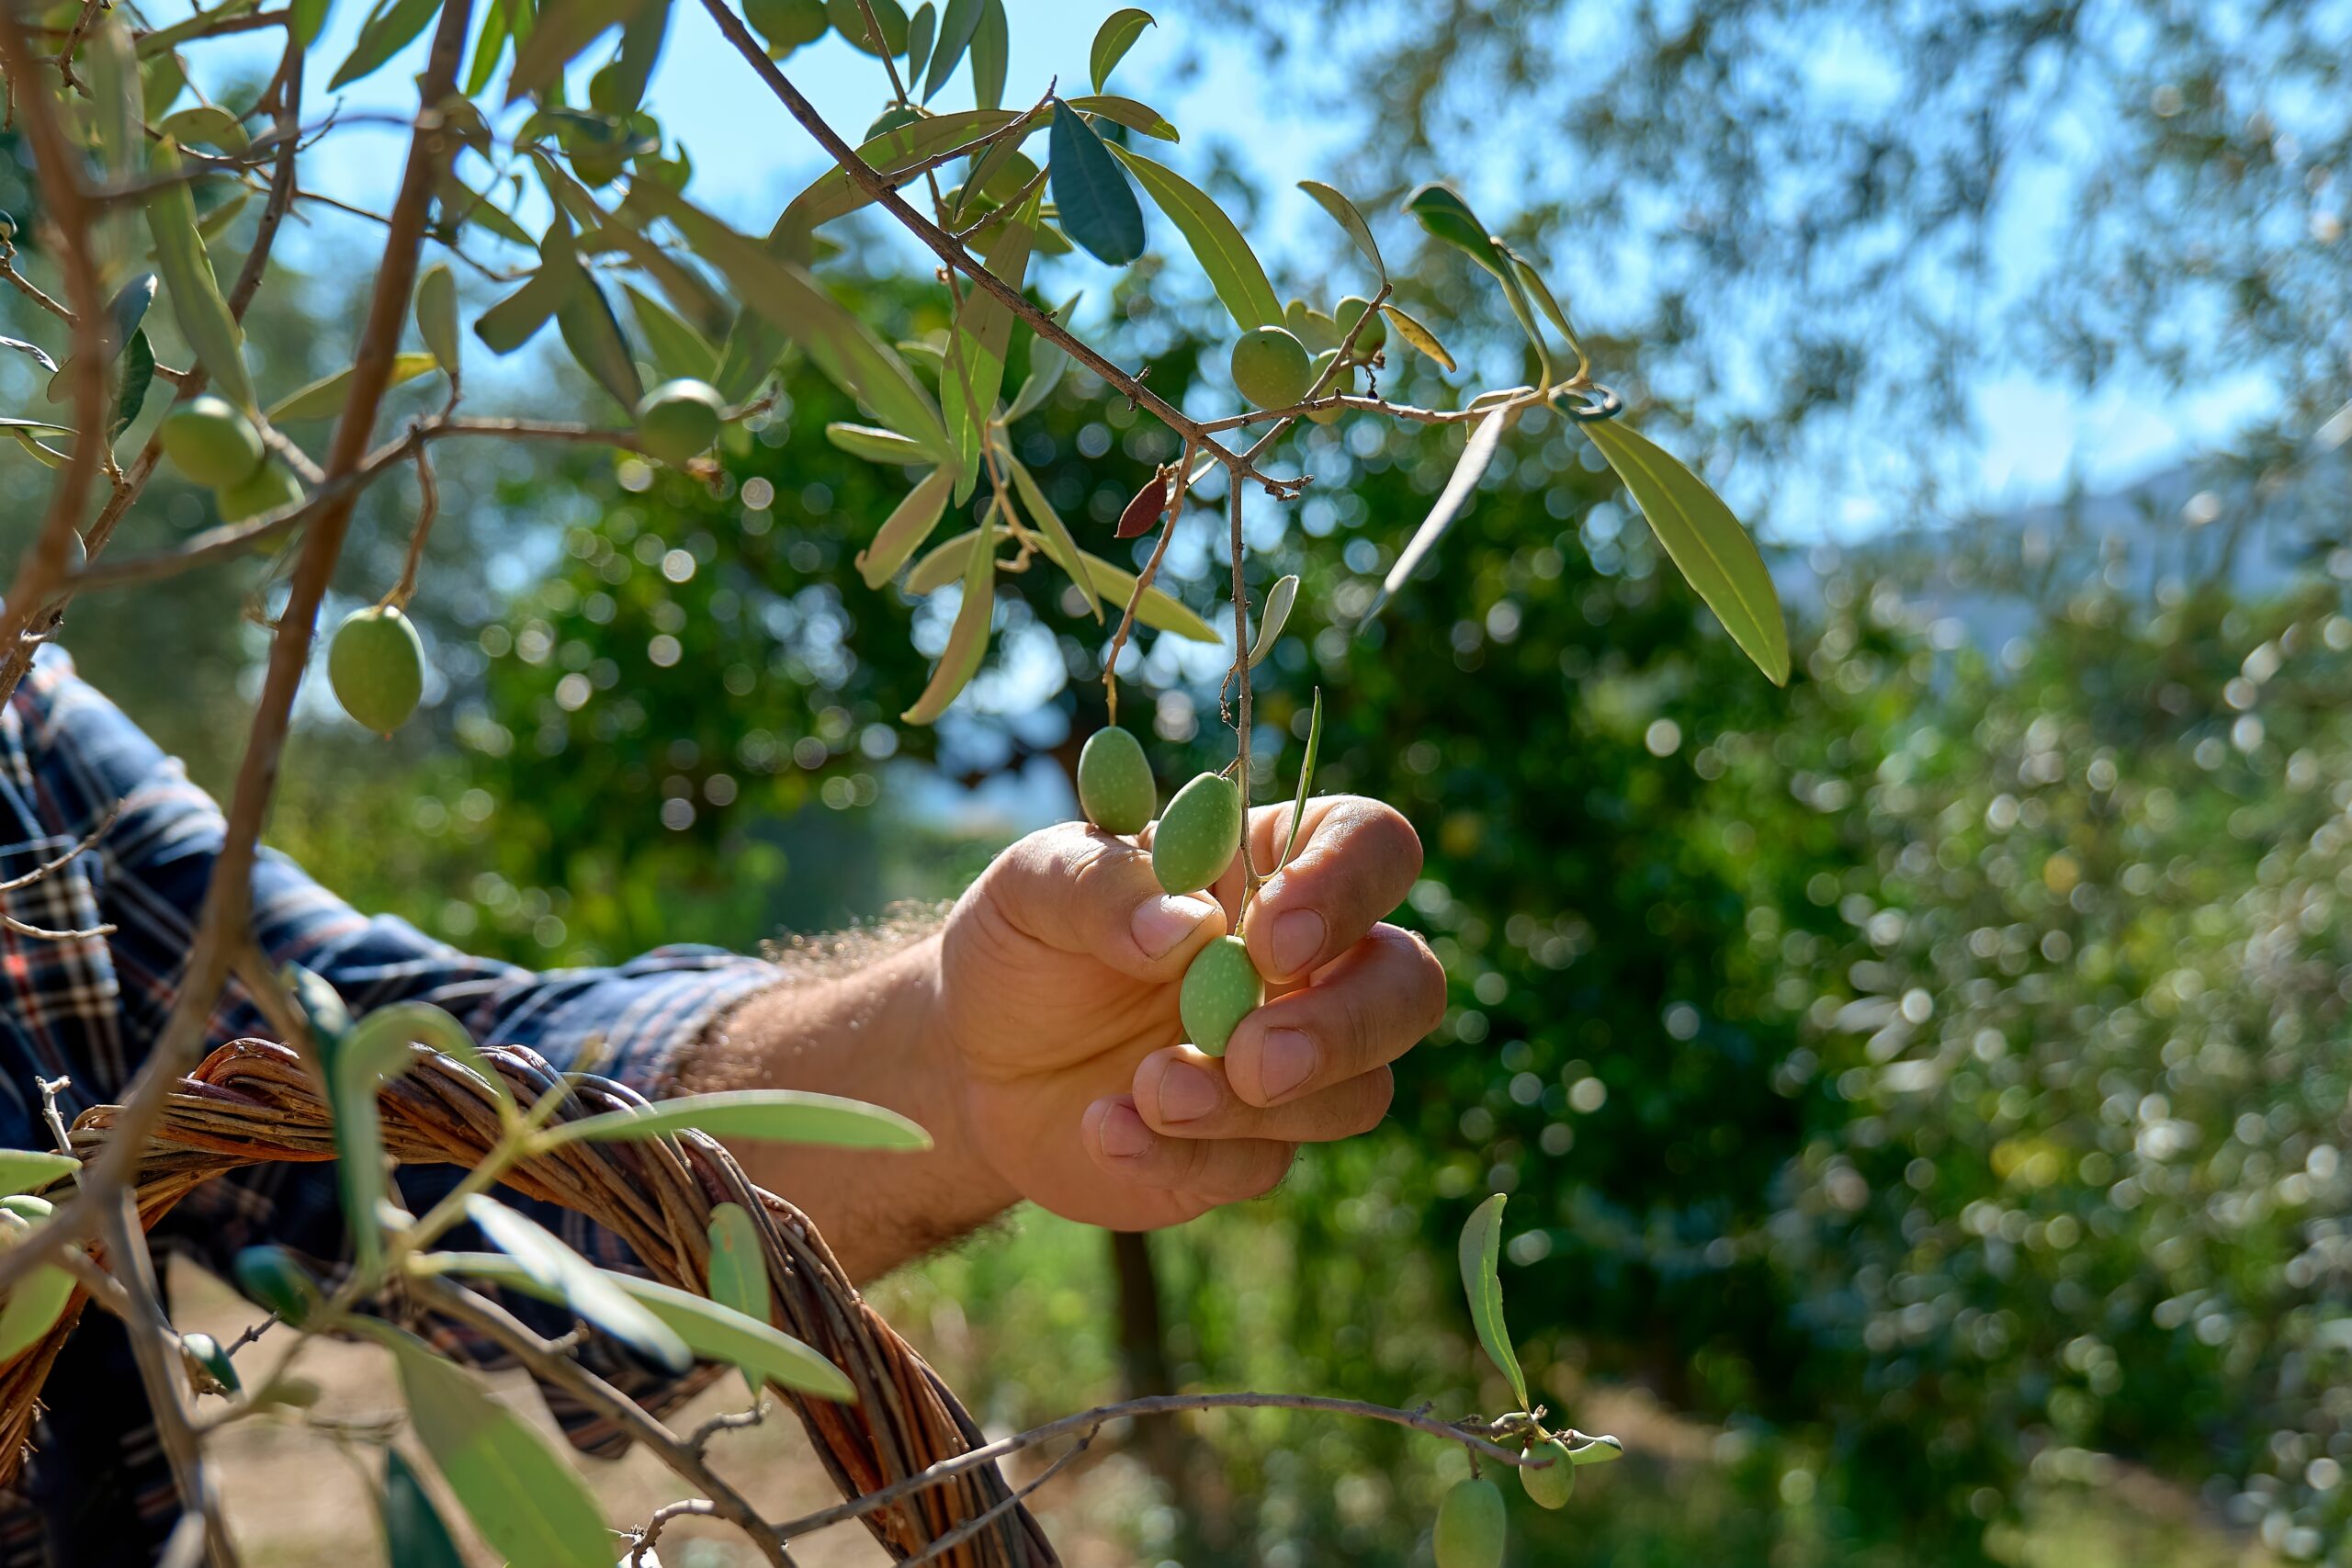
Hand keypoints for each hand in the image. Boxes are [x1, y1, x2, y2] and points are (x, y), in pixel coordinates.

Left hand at [935, 794, 1443, 1230]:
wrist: (972, 1062)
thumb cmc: (1023, 945)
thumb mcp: (1031, 887)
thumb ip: (1098, 887)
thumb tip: (1184, 927)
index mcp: (1269, 866)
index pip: (1374, 846)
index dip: (1348, 886)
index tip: (1270, 938)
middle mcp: (1308, 965)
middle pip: (1410, 985)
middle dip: (1345, 1027)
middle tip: (1252, 1055)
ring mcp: (1292, 1063)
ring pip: (1358, 1093)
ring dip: (1253, 1105)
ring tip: (1149, 1091)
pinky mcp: (1250, 1150)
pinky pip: (1261, 1167)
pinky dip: (1183, 1157)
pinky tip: (1107, 1130)